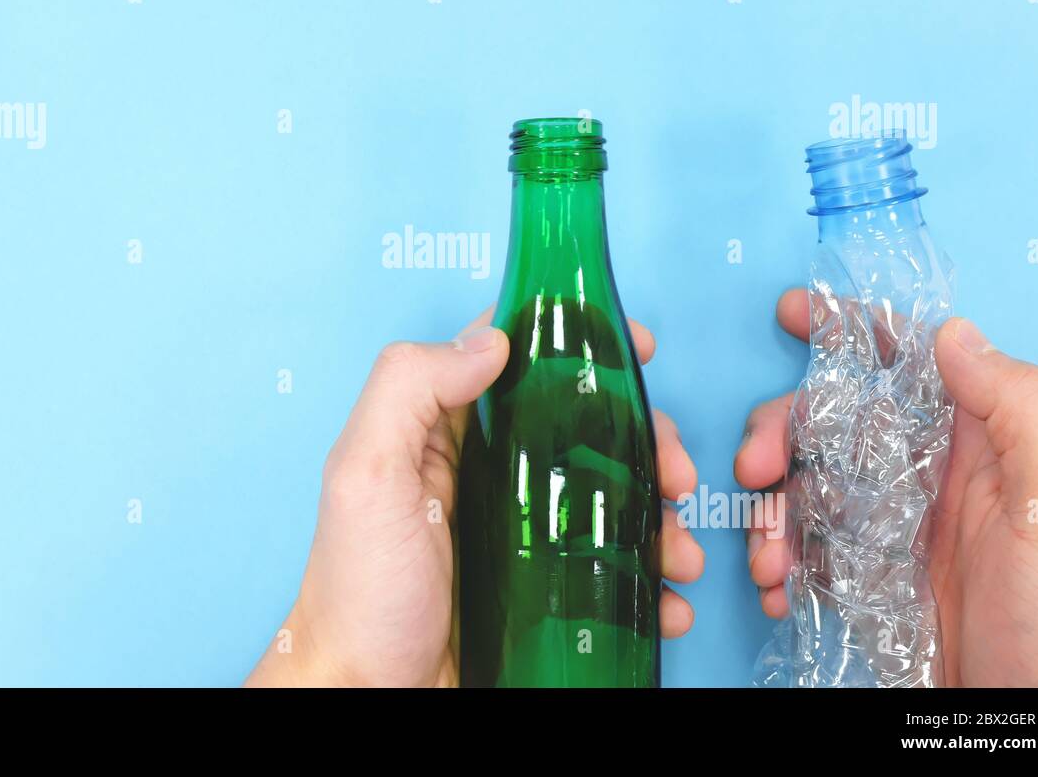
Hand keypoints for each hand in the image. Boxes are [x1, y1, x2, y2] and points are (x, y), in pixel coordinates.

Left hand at [247, 309, 702, 686]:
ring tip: (679, 553)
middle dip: (646, 439)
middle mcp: (489, 472)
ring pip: (612, 496)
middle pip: (586, 426)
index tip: (639, 350)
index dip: (581, 343)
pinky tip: (667, 600)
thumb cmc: (358, 591)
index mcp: (448, 433)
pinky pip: (613, 569)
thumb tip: (492, 340)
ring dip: (661, 514)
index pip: (520, 360)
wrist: (369, 697)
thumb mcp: (366, 474)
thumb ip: (410, 389)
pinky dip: (651, 579)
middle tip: (675, 474)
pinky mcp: (543, 590)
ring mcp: (521, 531)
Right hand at [737, 288, 1037, 686]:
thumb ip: (1018, 409)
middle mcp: (931, 475)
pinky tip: (775, 585)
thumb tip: (950, 335)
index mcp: (978, 443)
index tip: (792, 311)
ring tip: (767, 558)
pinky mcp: (872, 579)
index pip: (911, 361)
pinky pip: (806, 548)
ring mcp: (896, 528)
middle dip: (779, 433)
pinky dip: (778, 560)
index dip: (850, 326)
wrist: (1037, 729)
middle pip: (834, 420)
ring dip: (771, 511)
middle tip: (752, 471)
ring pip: (808, 484)